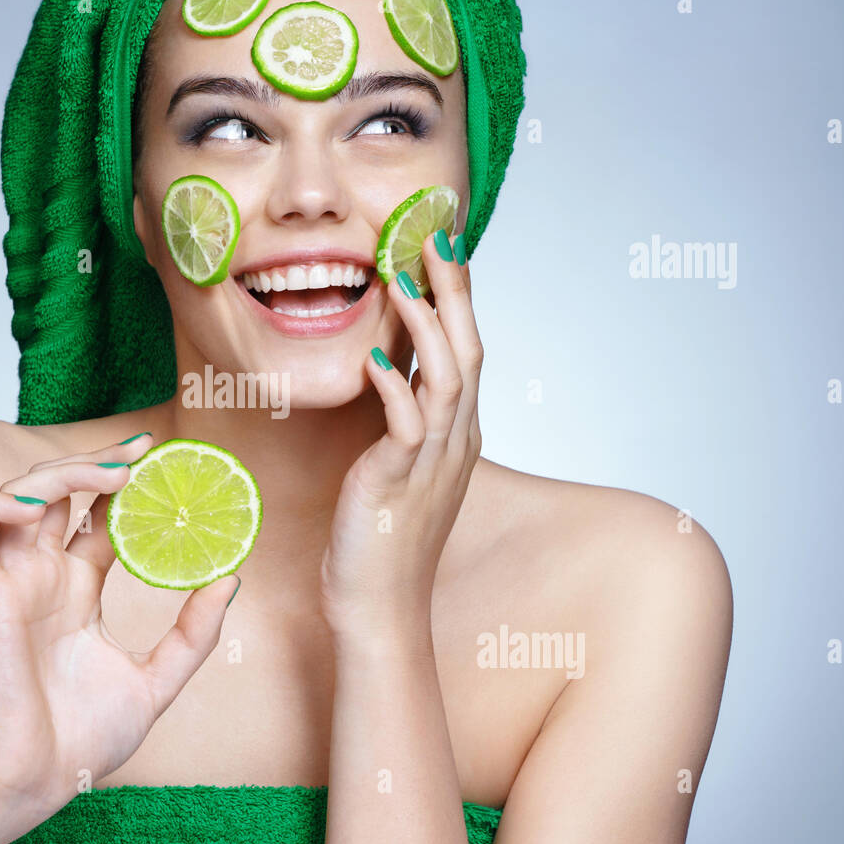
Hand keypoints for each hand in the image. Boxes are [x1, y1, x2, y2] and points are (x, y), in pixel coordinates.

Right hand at [0, 433, 238, 830]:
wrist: (37, 783)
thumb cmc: (83, 742)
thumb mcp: (157, 681)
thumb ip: (193, 633)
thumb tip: (230, 580)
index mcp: (77, 593)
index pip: (97, 517)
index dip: (123, 484)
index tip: (162, 460)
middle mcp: (43, 579)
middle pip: (60, 494)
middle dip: (95, 462)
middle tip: (142, 451)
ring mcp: (12, 584)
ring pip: (18, 497)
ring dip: (59, 473)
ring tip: (111, 474)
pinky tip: (40, 506)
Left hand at [319, 227, 482, 655]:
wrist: (381, 608)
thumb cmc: (384, 537)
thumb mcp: (399, 463)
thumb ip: (403, 415)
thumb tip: (390, 367)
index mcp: (456, 432)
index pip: (466, 349)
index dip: (457, 297)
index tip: (440, 246)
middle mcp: (455, 440)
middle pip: (468, 351)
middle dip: (453, 292)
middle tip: (434, 236)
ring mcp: (432, 462)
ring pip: (446, 381)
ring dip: (426, 327)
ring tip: (400, 277)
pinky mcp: (399, 484)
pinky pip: (406, 429)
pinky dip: (394, 392)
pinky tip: (375, 362)